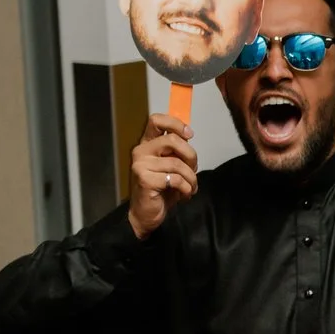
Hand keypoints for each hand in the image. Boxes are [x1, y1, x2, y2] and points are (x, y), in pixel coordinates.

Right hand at [128, 111, 197, 239]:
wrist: (146, 214)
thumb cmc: (161, 189)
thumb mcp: (171, 165)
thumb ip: (177, 150)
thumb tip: (188, 135)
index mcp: (147, 144)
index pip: (156, 120)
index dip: (176, 123)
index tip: (189, 135)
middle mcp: (141, 151)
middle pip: (172, 140)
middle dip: (191, 156)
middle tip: (193, 170)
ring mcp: (141, 165)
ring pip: (177, 163)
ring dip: (191, 178)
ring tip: (190, 187)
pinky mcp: (145, 180)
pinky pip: (176, 179)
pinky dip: (186, 188)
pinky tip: (184, 195)